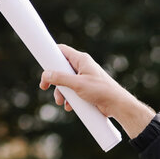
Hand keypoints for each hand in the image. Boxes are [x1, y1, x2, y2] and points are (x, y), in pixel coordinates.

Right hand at [39, 44, 155, 137]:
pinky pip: (73, 91)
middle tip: (45, 87)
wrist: (117, 105)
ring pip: (66, 82)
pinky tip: (70, 107)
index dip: (50, 56)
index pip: (62, 51)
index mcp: (81, 60)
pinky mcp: (87, 89)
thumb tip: (46, 74)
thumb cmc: (101, 91)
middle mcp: (83, 67)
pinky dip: (69, 98)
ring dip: (61, 92)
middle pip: (61, 69)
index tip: (42, 64)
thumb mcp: (77, 84)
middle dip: (54, 80)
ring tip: (61, 102)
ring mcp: (85, 78)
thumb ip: (60, 78)